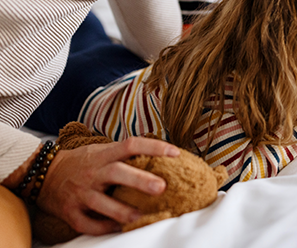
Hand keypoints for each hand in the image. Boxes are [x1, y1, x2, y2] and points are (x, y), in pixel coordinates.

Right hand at [38, 137, 179, 235]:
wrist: (42, 173)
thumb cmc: (82, 162)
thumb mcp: (101, 151)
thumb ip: (125, 154)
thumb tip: (161, 156)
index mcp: (104, 155)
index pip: (131, 145)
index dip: (154, 147)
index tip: (175, 153)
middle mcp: (93, 172)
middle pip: (118, 173)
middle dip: (140, 180)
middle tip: (162, 187)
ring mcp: (81, 193)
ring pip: (102, 203)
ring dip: (122, 211)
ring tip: (140, 216)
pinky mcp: (70, 211)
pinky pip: (87, 223)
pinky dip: (103, 227)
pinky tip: (118, 229)